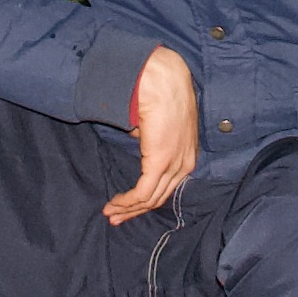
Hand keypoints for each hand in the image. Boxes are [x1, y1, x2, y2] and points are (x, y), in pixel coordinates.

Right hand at [104, 46, 199, 223]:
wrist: (161, 79)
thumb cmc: (159, 92)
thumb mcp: (156, 120)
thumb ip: (149, 136)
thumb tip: (138, 138)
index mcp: (187, 153)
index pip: (168, 186)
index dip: (146, 199)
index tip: (128, 206)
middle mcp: (185, 163)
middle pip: (159, 197)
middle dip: (134, 210)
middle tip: (115, 217)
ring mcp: (175, 163)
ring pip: (150, 198)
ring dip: (127, 208)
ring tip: (110, 212)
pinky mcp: (161, 162)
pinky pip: (143, 192)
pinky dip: (127, 201)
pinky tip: (115, 204)